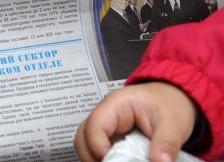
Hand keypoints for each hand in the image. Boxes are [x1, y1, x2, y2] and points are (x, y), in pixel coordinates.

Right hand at [73, 81, 196, 161]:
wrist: (174, 99)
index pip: (95, 127)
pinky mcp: (111, 138)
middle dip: (92, 157)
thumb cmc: (170, 104)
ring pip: (86, 145)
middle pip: (82, 138)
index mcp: (115, 105)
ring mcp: (106, 128)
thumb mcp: (174, 124)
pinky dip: (104, 159)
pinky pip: (98, 150)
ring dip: (95, 159)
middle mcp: (104, 115)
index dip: (100, 149)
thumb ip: (167, 144)